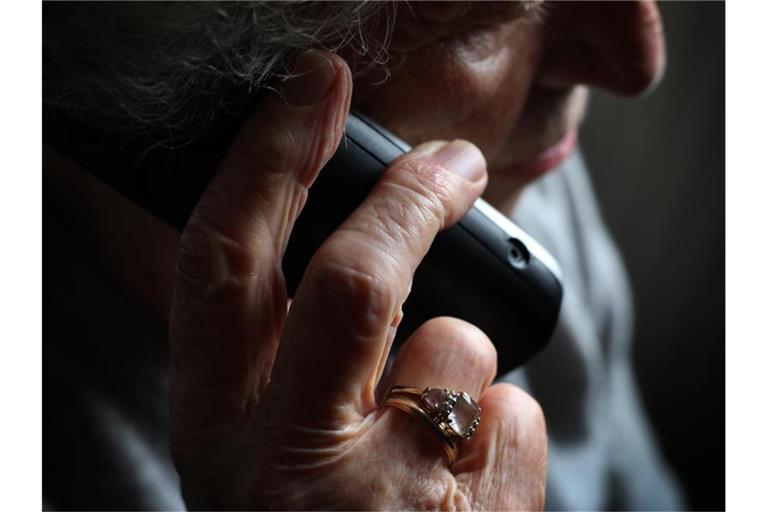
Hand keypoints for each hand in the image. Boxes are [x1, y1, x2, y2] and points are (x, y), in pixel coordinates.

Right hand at [169, 50, 546, 509]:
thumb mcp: (268, 442)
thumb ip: (288, 351)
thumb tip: (365, 247)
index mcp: (218, 431)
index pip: (224, 266)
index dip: (268, 161)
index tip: (313, 88)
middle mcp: (281, 471)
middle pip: (348, 282)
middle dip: (404, 198)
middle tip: (452, 160)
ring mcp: (379, 505)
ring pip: (457, 347)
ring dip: (461, 358)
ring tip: (434, 425)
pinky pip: (514, 412)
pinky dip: (503, 425)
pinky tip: (468, 484)